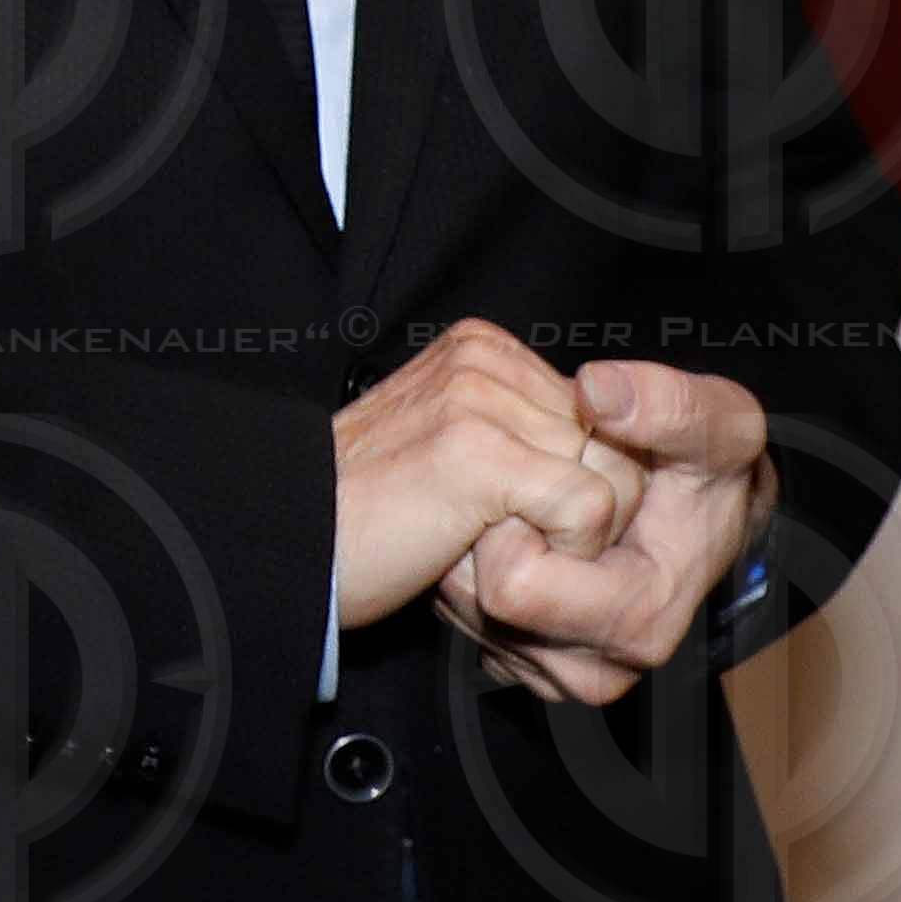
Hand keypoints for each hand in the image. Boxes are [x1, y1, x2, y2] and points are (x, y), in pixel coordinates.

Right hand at [332, 319, 633, 631]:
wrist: (284, 537)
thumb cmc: (364, 513)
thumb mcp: (448, 445)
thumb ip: (516, 430)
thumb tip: (599, 454)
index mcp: (479, 349)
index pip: (600, 417)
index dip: (577, 482)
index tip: (516, 515)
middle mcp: (483, 360)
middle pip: (617, 447)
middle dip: (581, 511)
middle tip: (508, 538)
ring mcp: (479, 400)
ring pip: (613, 479)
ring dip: (569, 536)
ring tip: (494, 543)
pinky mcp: (480, 452)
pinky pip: (587, 508)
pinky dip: (562, 552)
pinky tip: (496, 552)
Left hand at [442, 358, 776, 704]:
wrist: (701, 515)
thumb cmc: (708, 471)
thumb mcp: (716, 424)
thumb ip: (671, 406)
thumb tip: (599, 391)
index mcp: (640, 619)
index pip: (513, 586)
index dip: (520, 518)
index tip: (553, 476)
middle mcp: (599, 667)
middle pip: (478, 603)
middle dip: (491, 535)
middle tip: (532, 490)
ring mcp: (559, 671)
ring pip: (461, 608)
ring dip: (478, 553)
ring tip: (531, 509)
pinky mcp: (528, 666)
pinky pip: (460, 618)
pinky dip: (475, 572)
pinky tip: (518, 535)